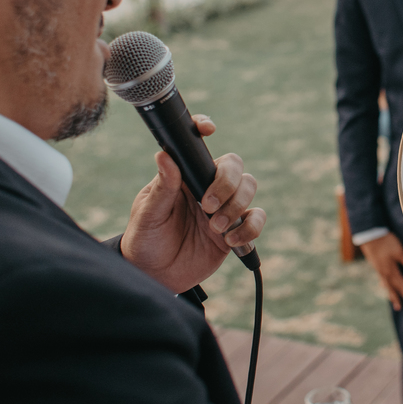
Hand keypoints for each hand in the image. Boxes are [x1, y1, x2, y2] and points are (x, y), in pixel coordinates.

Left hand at [121, 115, 264, 292]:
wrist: (156, 275)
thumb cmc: (145, 239)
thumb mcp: (149, 213)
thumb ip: (162, 187)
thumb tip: (163, 155)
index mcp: (184, 176)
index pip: (198, 146)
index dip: (205, 128)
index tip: (209, 129)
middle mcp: (207, 187)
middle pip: (234, 166)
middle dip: (227, 183)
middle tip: (207, 206)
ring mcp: (224, 207)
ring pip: (249, 187)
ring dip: (237, 206)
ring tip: (215, 227)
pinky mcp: (235, 229)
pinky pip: (256, 218)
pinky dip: (250, 228)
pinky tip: (229, 240)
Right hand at [360, 232, 402, 310]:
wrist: (368, 233)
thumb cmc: (385, 242)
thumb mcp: (398, 251)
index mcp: (390, 270)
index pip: (401, 284)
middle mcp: (383, 271)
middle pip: (391, 286)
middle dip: (396, 296)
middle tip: (399, 307)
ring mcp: (378, 267)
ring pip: (385, 282)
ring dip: (389, 291)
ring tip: (392, 299)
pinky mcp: (375, 262)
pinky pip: (380, 276)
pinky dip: (383, 282)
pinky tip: (383, 283)